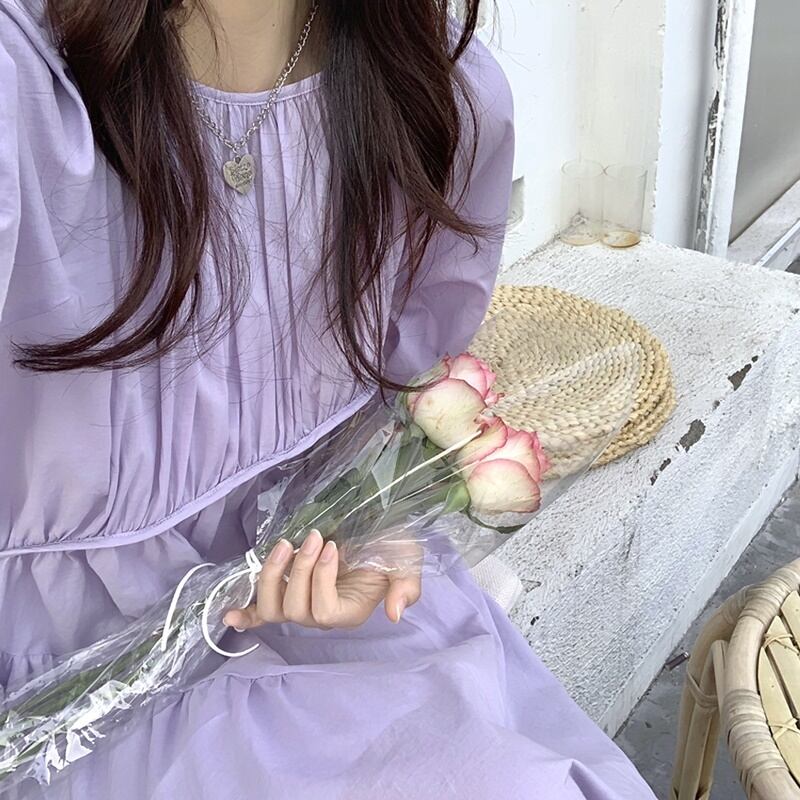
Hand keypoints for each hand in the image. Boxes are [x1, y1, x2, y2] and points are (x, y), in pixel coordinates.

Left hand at [223, 529, 421, 629]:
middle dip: (299, 570)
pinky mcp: (287, 592)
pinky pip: (261, 613)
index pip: (325, 611)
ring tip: (285, 545)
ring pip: (273, 608)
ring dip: (273, 575)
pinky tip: (230, 613)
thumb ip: (406, 587)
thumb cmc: (391, 548)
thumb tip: (394, 613)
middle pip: (295, 610)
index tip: (331, 546)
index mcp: (350, 611)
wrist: (376, 533)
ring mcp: (301, 605)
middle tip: (313, 537)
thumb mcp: (408, 562)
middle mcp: (321, 614)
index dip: (321, 580)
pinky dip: (246, 614)